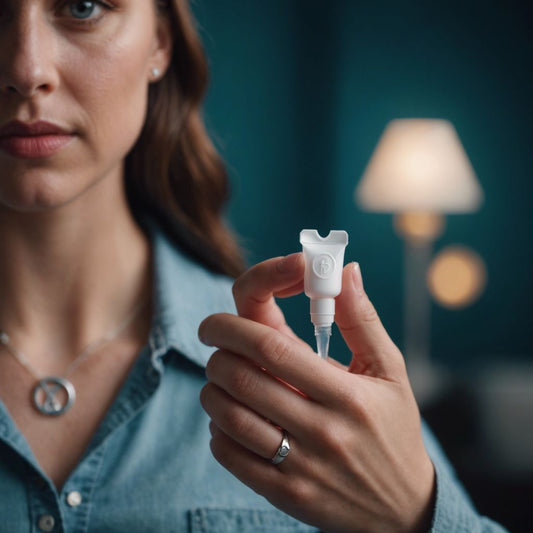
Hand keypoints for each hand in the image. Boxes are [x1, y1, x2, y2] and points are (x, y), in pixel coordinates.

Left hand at [199, 253, 434, 532]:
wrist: (402, 508)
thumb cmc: (394, 428)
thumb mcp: (389, 370)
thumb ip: (361, 318)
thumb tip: (344, 269)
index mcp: (346, 394)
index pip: (272, 348)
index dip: (234, 325)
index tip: (217, 320)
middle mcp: (322, 431)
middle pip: (241, 377)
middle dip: (217, 350)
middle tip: (217, 341)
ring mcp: (300, 466)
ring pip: (228, 415)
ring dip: (213, 387)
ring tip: (225, 377)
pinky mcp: (284, 493)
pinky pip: (228, 454)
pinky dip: (218, 428)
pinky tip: (234, 417)